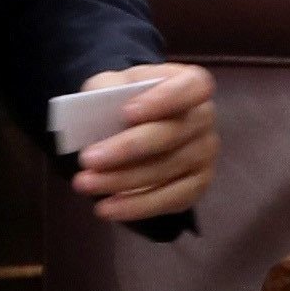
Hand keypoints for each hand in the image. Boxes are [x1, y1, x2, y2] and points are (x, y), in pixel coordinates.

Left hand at [70, 63, 216, 222]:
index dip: (164, 100)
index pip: (193, 87)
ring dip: (122, 181)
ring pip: (166, 170)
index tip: (127, 113)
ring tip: (84, 184)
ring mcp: (204, 153)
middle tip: (88, 159)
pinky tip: (107, 208)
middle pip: (172, 134)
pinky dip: (137, 206)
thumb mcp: (112, 83)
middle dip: (127, 149)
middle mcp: (204, 118)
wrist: (132, 121)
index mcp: (190, 82)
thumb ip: (106, 89)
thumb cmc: (125, 98)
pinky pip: (171, 199)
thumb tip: (97, 111)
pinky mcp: (197, 184)